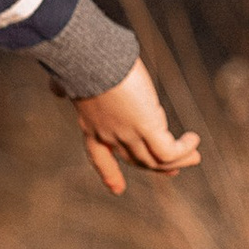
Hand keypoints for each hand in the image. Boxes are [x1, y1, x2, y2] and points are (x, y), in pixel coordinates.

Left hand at [71, 56, 201, 196]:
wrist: (86, 59)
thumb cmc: (78, 64)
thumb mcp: (69, 79)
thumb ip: (62, 86)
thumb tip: (54, 87)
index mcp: (90, 126)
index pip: (99, 157)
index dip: (109, 174)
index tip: (117, 189)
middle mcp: (109, 136)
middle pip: (135, 160)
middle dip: (156, 167)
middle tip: (174, 170)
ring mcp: (127, 134)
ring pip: (155, 159)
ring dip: (177, 159)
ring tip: (195, 156)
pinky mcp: (146, 127)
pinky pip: (169, 150)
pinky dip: (183, 148)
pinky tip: (193, 139)